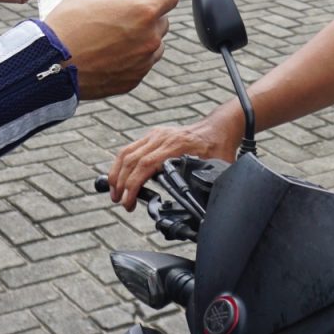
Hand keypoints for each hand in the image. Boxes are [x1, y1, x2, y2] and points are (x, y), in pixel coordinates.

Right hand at [44, 0, 175, 100]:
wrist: (50, 66)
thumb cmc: (65, 27)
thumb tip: (116, 1)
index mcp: (142, 12)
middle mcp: (149, 38)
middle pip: (162, 22)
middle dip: (149, 16)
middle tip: (128, 15)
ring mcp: (142, 62)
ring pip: (154, 46)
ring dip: (143, 39)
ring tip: (119, 37)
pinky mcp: (132, 81)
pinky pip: (140, 66)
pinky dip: (131, 59)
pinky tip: (110, 56)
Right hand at [106, 108, 241, 210]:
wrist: (218, 128)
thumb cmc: (218, 148)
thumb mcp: (215, 169)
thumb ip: (205, 184)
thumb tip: (201, 205)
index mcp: (176, 146)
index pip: (146, 165)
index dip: (133, 184)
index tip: (129, 201)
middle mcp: (162, 138)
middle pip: (132, 160)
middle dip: (121, 184)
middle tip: (120, 202)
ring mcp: (156, 135)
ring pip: (127, 153)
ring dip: (117, 174)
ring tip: (115, 194)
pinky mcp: (153, 135)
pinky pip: (130, 148)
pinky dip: (121, 164)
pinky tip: (119, 178)